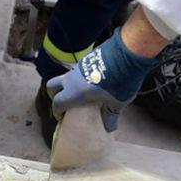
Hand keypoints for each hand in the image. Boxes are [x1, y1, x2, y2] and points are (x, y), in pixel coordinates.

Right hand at [46, 29, 160, 132]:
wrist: (128, 53)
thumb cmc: (120, 81)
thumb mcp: (116, 102)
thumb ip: (109, 115)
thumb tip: (108, 128)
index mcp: (75, 91)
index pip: (57, 103)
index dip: (57, 112)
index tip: (62, 118)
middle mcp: (72, 78)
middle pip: (52, 85)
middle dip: (55, 95)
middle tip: (65, 103)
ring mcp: (79, 66)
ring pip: (66, 77)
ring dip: (69, 85)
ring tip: (83, 93)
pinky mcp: (88, 57)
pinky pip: (78, 70)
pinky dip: (80, 77)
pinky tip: (94, 81)